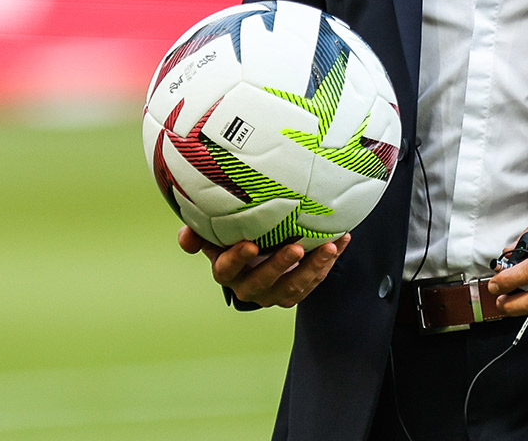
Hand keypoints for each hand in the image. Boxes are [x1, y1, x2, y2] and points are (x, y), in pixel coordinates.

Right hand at [177, 226, 348, 307]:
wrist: (254, 255)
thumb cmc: (233, 237)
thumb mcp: (215, 234)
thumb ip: (200, 233)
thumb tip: (185, 237)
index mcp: (226, 272)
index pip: (227, 269)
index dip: (238, 258)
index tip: (251, 245)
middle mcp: (248, 287)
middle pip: (263, 282)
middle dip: (281, 265)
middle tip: (298, 247)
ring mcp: (273, 294)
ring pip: (293, 288)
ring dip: (313, 268)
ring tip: (329, 248)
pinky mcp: (294, 293)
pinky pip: (313, 282)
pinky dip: (328, 262)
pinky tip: (341, 241)